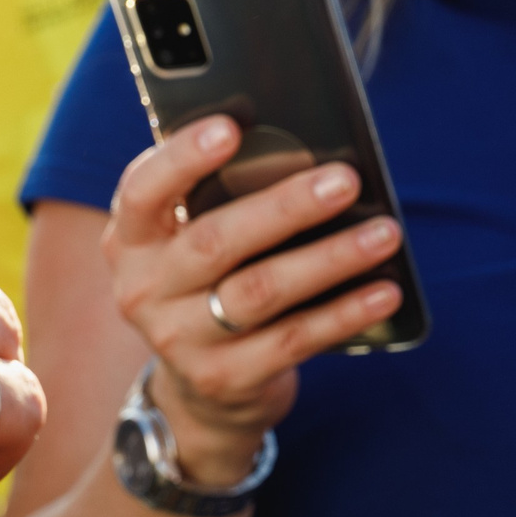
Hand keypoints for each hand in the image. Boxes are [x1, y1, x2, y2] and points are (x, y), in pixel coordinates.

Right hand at [107, 116, 403, 486]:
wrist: (205, 387)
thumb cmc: (215, 281)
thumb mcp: (197, 238)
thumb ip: (224, 197)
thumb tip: (308, 152)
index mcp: (131, 240)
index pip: (143, 191)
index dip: (183, 158)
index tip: (232, 128)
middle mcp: (143, 291)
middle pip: (215, 241)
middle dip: (285, 207)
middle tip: (346, 181)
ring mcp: (179, 341)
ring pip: (259, 291)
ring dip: (329, 259)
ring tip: (384, 233)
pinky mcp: (223, 378)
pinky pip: (291, 340)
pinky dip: (343, 314)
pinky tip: (383, 292)